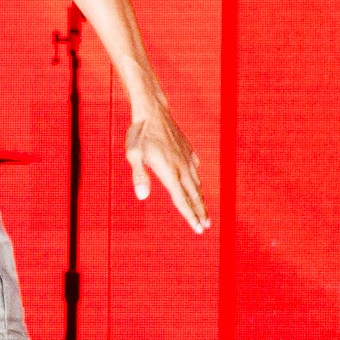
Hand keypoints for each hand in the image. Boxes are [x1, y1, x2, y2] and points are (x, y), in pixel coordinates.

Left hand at [127, 99, 207, 231]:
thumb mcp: (133, 155)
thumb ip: (139, 176)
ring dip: (200, 198)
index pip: (182, 199)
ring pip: (196, 182)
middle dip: (200, 212)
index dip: (190, 216)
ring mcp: (185, 157)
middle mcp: (181, 166)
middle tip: (206, 226)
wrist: (153, 110)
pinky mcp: (186, 149)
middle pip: (193, 194)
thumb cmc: (139, 134)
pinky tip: (196, 181)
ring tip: (204, 210)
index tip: (198, 229)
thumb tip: (142, 196)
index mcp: (169, 171)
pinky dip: (197, 179)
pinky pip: (194, 168)